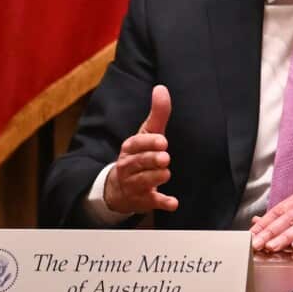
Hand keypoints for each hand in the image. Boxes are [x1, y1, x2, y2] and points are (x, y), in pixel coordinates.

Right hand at [103, 85, 178, 214]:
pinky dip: (162, 203)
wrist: (119, 187)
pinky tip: (173, 203)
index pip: (136, 144)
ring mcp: (134, 185)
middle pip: (138, 163)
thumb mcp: (147, 133)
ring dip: (155, 178)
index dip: (148, 143)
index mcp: (130, 149)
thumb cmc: (139, 154)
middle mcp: (128, 167)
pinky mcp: (143, 200)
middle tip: (165, 158)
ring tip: (166, 173)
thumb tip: (162, 88)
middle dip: (151, 160)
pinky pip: (151, 202)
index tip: (163, 141)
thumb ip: (158, 114)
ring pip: (143, 181)